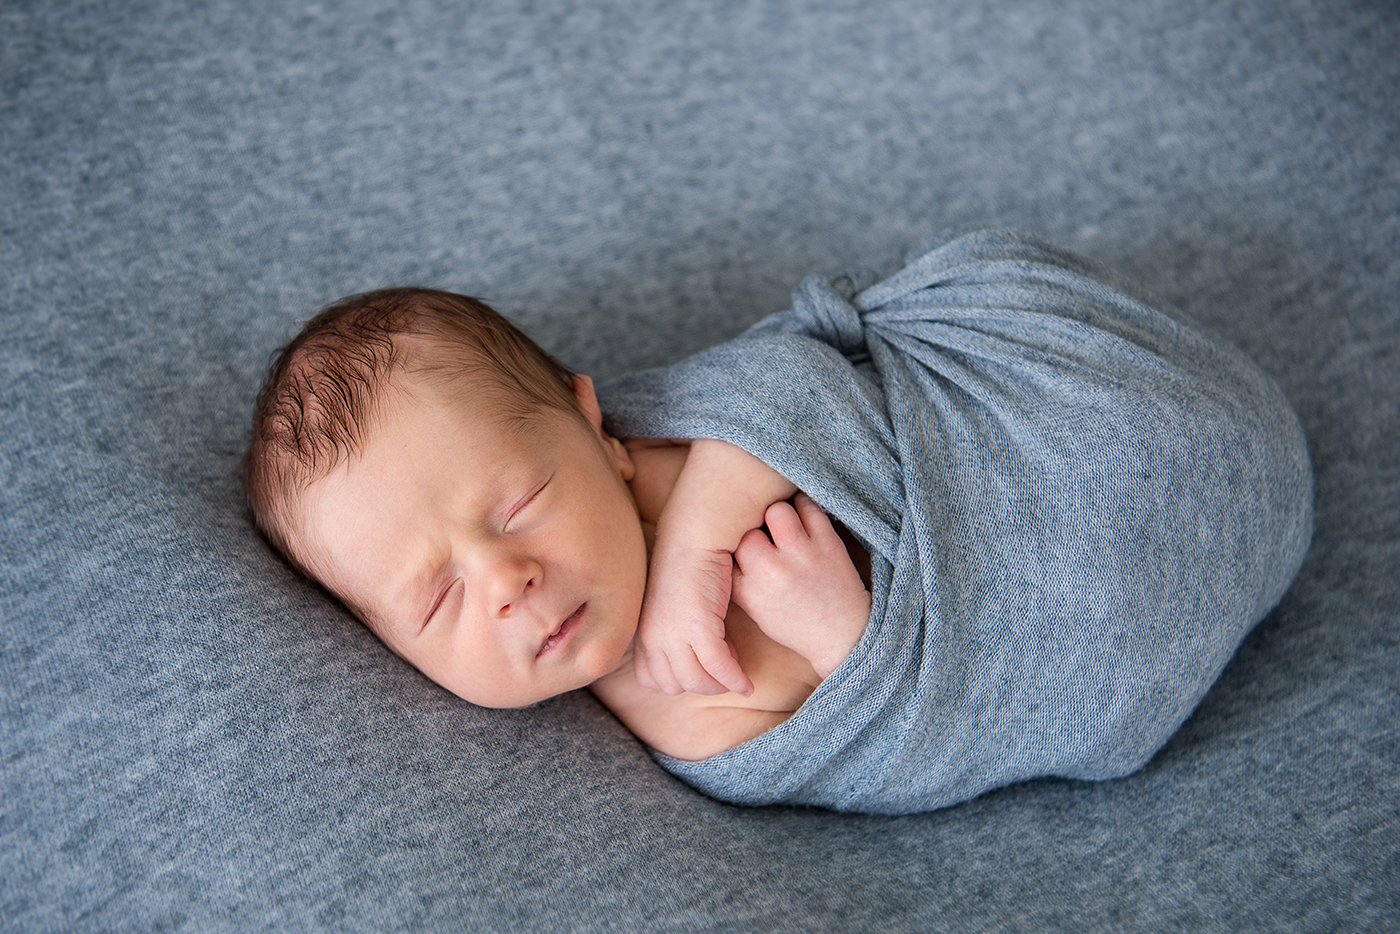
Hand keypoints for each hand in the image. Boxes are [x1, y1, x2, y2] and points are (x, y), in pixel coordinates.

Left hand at [633, 545, 753, 695]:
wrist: (695, 534)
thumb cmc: (688, 565)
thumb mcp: (669, 603)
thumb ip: (672, 630)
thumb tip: (691, 654)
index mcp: (642, 630)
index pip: (651, 679)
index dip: (678, 680)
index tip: (700, 667)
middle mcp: (652, 636)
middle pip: (675, 685)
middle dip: (701, 684)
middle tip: (723, 668)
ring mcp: (673, 633)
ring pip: (697, 682)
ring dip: (720, 684)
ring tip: (735, 671)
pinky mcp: (699, 627)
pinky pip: (720, 668)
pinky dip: (736, 680)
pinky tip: (747, 683)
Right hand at [730, 493, 870, 678]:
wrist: (843, 636)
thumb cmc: (797, 624)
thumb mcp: (757, 611)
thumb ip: (739, 580)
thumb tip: (726, 544)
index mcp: (749, 592)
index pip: (726, 553)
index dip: (734, 548)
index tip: (741, 548)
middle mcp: (772, 571)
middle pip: (746, 532)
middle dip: (754, 533)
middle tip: (764, 537)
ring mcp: (801, 555)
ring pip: (776, 511)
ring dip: (778, 516)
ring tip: (784, 525)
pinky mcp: (827, 543)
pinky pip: (808, 507)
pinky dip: (804, 508)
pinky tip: (803, 519)